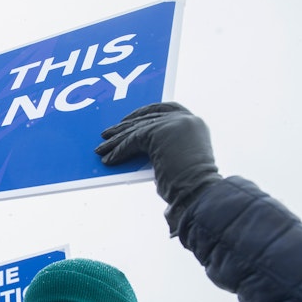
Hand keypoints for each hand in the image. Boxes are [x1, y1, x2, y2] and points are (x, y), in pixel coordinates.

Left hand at [95, 102, 221, 234]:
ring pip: (136, 129)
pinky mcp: (159, 132)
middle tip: (107, 135)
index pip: (165, 109)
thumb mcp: (177, 159)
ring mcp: (173, 123)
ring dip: (116, 141)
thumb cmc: (190, 187)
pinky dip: (119, 150)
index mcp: (194, 124)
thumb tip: (139, 147)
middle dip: (124, 128)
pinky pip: (132, 140)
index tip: (128, 118)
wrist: (199, 193)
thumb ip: (163, 147)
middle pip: (146, 118)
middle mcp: (185, 119)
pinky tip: (108, 159)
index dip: (144, 112)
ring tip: (101, 149)